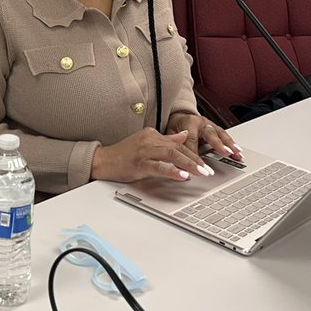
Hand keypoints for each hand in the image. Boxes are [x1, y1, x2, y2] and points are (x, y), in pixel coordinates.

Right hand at [90, 127, 215, 183]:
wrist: (103, 160)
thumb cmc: (124, 154)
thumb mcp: (147, 144)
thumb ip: (167, 140)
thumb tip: (184, 135)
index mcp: (152, 134)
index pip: (178, 144)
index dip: (193, 154)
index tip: (205, 164)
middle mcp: (149, 139)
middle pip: (177, 148)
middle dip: (195, 160)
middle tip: (208, 170)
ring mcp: (143, 151)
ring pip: (171, 155)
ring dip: (188, 164)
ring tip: (201, 173)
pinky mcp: (138, 163)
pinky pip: (158, 166)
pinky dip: (172, 170)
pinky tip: (182, 176)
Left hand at [167, 112, 242, 160]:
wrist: (180, 115)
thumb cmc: (175, 126)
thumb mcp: (170, 133)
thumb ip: (173, 145)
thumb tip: (175, 162)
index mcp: (188, 123)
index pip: (192, 140)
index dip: (194, 154)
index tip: (198, 168)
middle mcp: (201, 122)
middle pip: (210, 134)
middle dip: (218, 144)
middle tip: (225, 154)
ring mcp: (209, 124)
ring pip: (221, 134)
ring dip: (229, 145)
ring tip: (236, 154)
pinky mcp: (216, 128)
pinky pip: (225, 136)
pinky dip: (232, 144)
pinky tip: (238, 152)